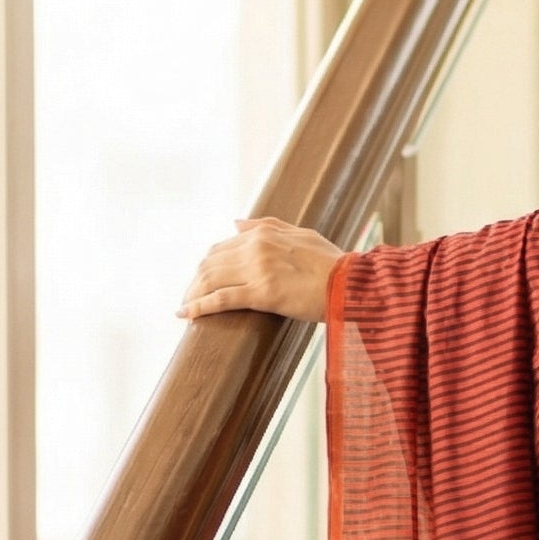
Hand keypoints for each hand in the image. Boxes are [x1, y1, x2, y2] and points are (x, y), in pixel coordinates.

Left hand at [177, 217, 345, 323]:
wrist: (353, 284)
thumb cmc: (334, 264)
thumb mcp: (302, 234)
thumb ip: (267, 225)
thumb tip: (234, 224)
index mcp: (265, 231)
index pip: (222, 246)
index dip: (207, 265)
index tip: (201, 280)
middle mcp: (257, 246)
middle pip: (211, 262)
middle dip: (195, 281)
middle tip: (188, 297)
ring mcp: (258, 269)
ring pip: (211, 279)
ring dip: (192, 294)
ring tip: (185, 307)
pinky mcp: (262, 293)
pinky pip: (221, 298)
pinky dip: (199, 306)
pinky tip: (186, 315)